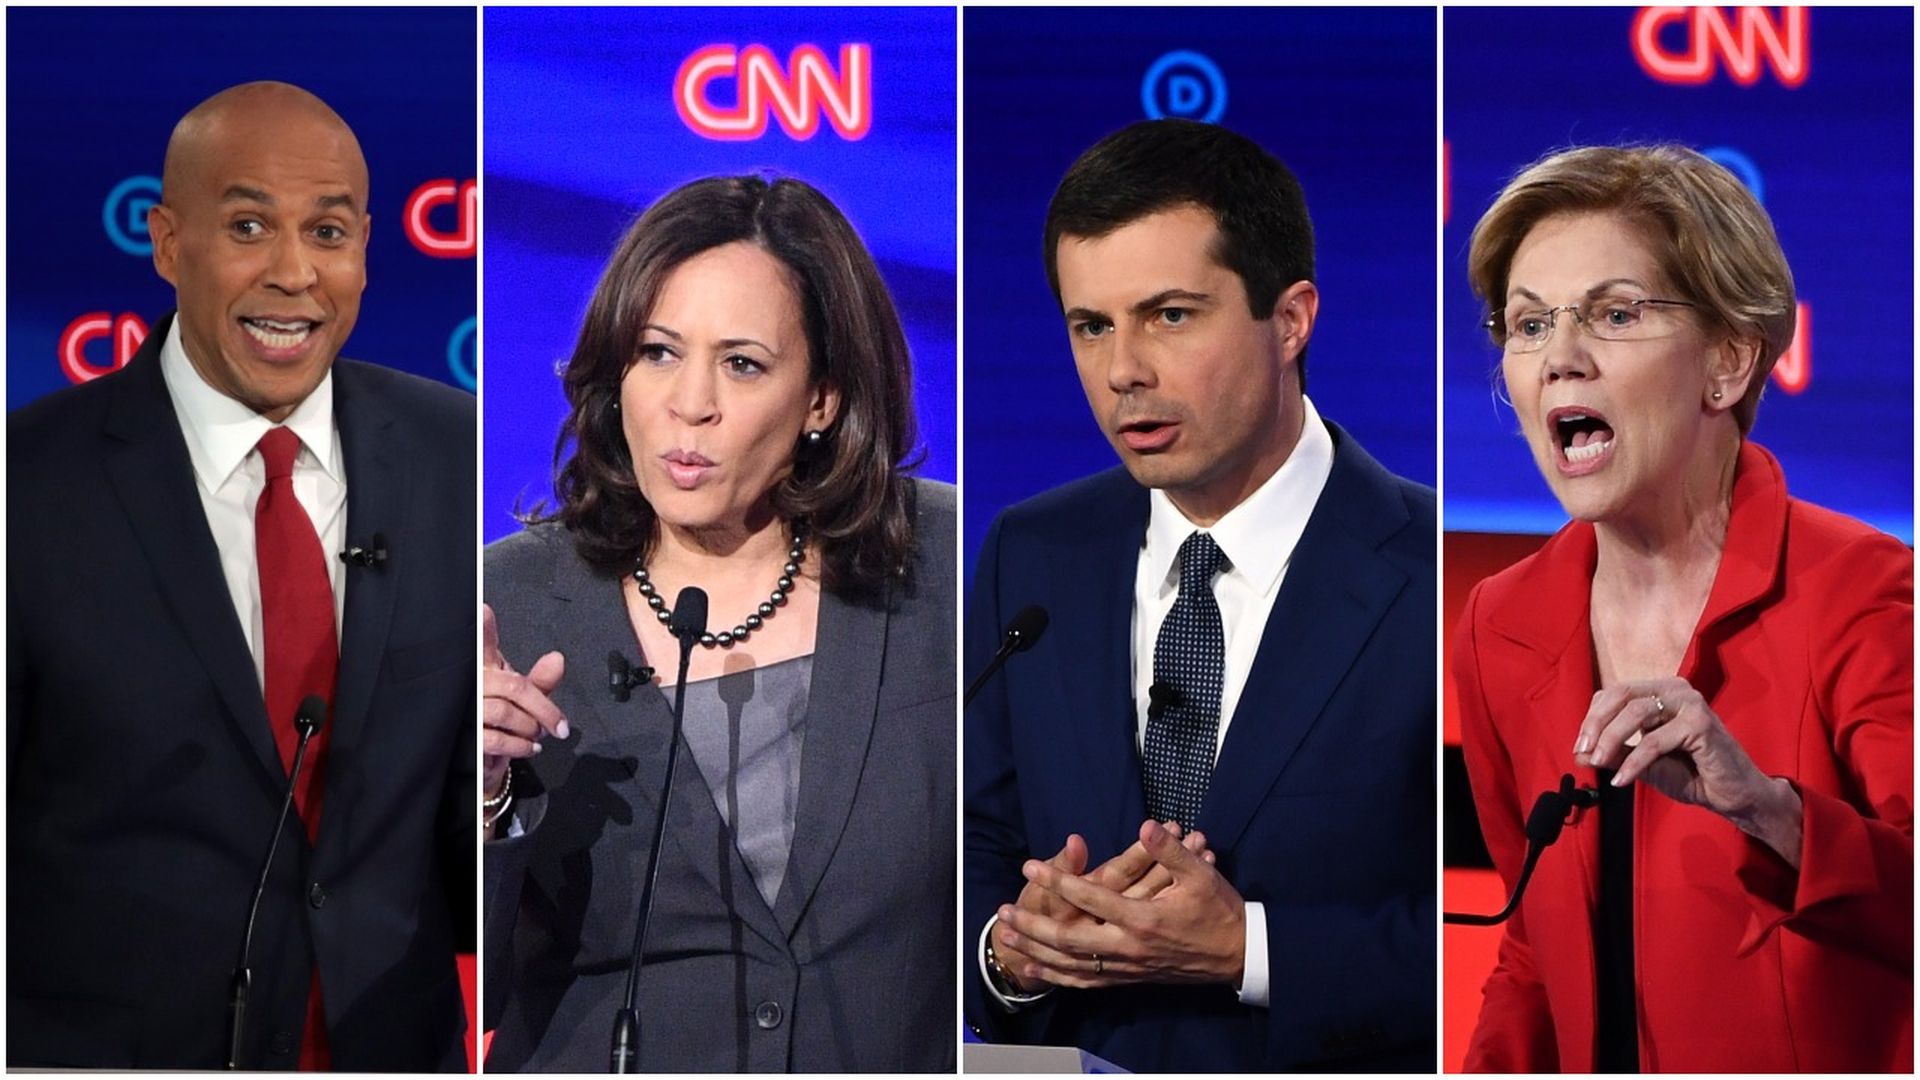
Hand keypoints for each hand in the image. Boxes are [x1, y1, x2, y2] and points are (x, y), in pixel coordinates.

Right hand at [482, 604, 567, 805]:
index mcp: (485, 669)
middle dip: (544, 709)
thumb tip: (557, 659)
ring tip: (536, 736)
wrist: (486, 766)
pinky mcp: (464, 739)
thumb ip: (541, 681)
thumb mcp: (526, 701)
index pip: (483, 645)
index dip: (483, 628)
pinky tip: (529, 748)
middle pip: (513, 687)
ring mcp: (464, 712)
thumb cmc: (503, 725)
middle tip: (560, 727)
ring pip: (506, 713)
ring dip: (530, 728)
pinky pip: (496, 739)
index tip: (483, 609)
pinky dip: (520, 746)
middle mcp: (472, 686)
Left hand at [996, 820, 1244, 989]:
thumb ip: (1169, 851)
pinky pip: (1088, 982)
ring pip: (1072, 965)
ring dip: (1037, 952)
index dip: (1057, 881)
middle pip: (1068, 941)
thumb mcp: (1201, 874)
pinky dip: (1059, 977)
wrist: (1238, 955)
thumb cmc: (1218, 911)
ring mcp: (1128, 967)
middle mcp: (1129, 947)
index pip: (1090, 897)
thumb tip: (1145, 826)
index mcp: (1143, 918)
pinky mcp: (1130, 978)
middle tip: (1004, 912)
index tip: (1031, 865)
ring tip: (1009, 938)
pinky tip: (1038, 969)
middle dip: (1033, 926)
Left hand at [1576, 677, 1802, 865]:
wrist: (1733, 796)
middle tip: (1582, 752)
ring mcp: (1690, 702)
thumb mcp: (1642, 763)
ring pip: (1635, 714)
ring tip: (1597, 764)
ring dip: (1610, 741)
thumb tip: (1577, 753)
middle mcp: (1674, 688)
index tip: (1580, 747)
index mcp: (1660, 691)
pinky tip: (1621, 781)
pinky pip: (1654, 741)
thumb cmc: (1691, 774)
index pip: (1613, 693)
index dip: (1592, 718)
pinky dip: (1633, 762)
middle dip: (1595, 725)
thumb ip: (1614, 754)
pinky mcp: (1701, 723)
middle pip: (1620, 696)